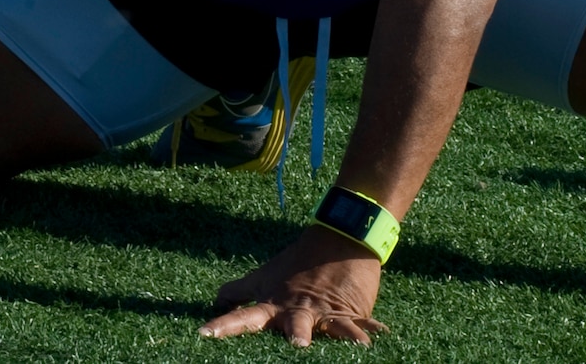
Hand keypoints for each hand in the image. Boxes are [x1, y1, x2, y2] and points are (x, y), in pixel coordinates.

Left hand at [200, 224, 388, 345]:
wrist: (339, 237)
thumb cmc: (297, 263)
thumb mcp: (264, 275)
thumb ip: (239, 291)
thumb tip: (216, 301)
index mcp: (274, 304)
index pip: (243, 317)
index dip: (224, 326)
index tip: (203, 334)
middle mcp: (298, 309)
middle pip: (293, 324)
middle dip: (294, 333)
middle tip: (297, 343)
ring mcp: (326, 310)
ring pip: (332, 326)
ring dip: (339, 335)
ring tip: (354, 347)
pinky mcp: (350, 310)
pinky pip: (360, 323)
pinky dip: (370, 331)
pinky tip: (381, 337)